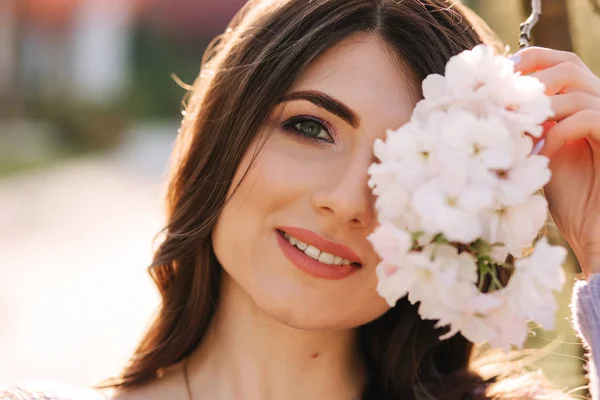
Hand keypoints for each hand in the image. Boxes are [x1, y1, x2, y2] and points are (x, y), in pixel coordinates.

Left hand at [512, 47, 599, 278]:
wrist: (594, 229)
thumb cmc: (567, 194)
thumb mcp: (537, 152)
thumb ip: (524, 125)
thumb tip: (484, 103)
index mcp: (581, 103)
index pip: (559, 62)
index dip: (529, 61)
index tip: (498, 76)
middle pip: (568, 65)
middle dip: (529, 79)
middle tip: (501, 100)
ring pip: (577, 90)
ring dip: (538, 108)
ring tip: (515, 128)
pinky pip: (588, 119)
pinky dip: (557, 132)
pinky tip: (540, 154)